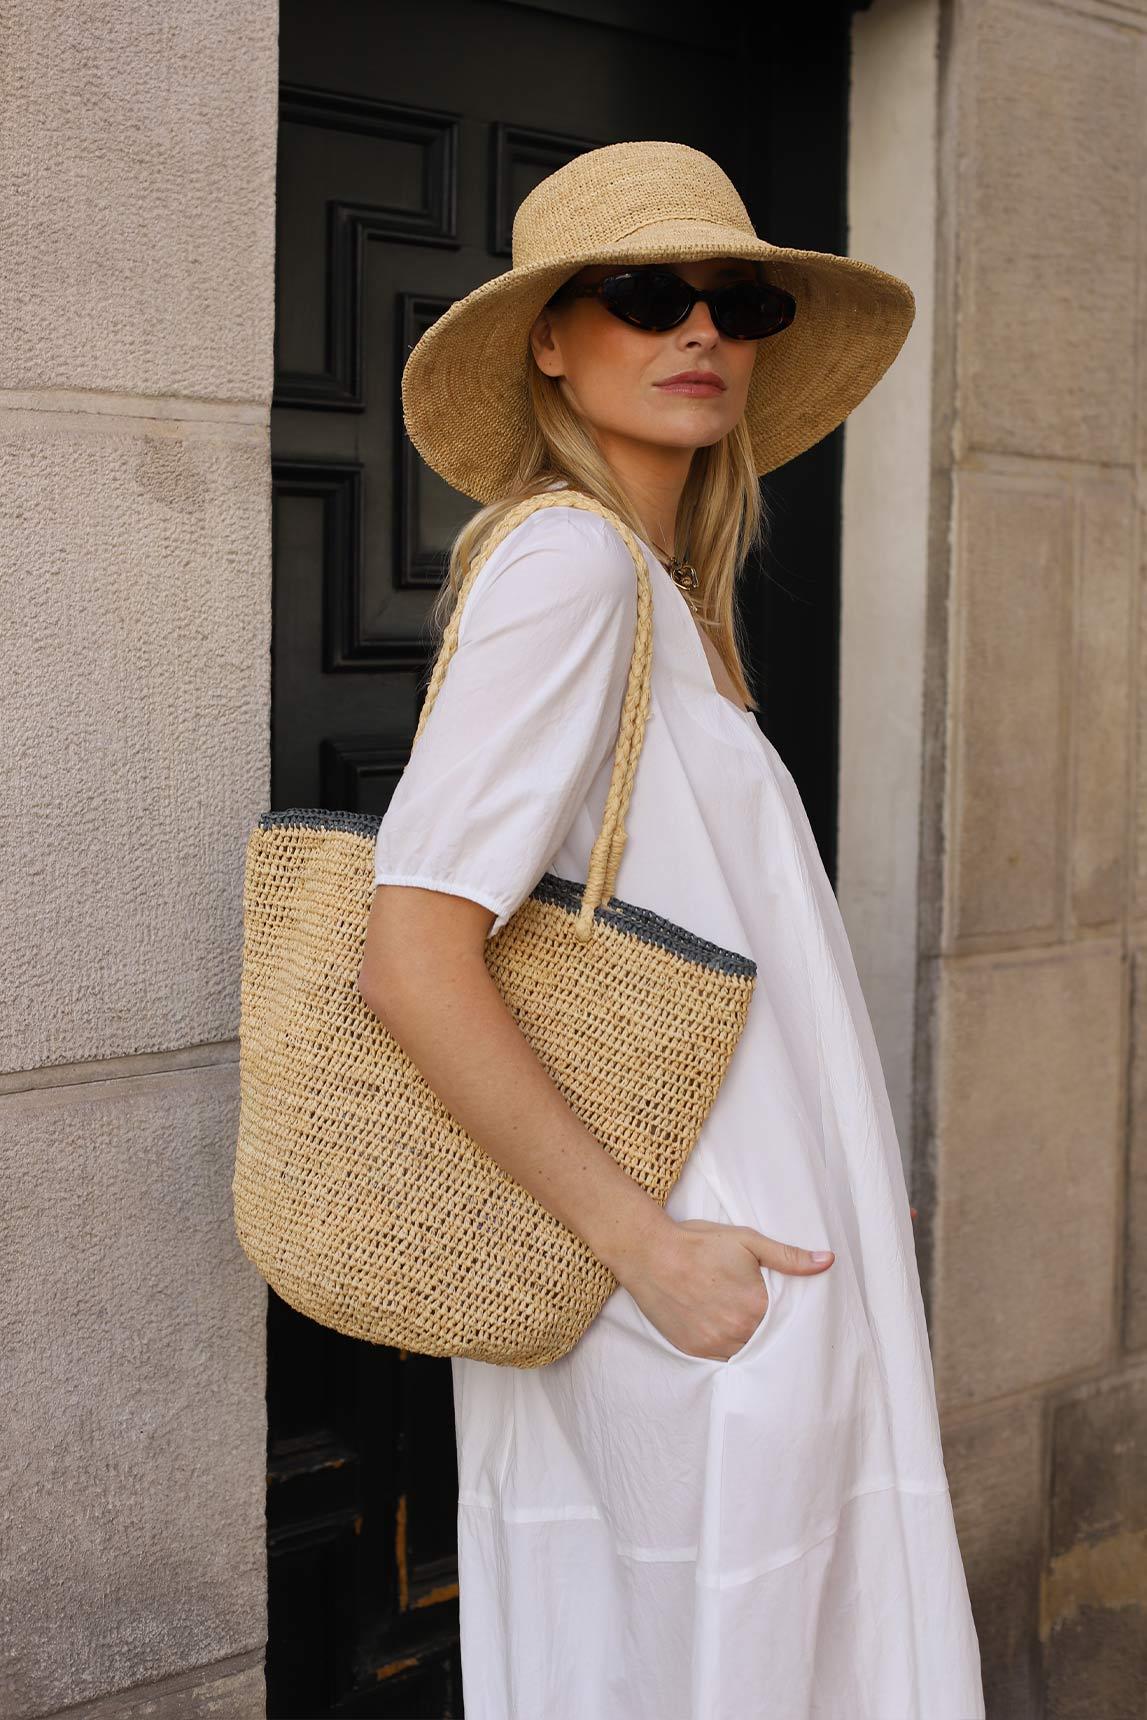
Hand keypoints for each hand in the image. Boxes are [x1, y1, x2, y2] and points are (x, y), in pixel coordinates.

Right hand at [616, 1218, 834, 1362]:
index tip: (784, 1311)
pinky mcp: (693, 1350)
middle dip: (767, 1330)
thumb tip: (828, 1261)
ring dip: (748, 1342)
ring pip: (745, 1353)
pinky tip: (723, 1330)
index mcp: (756, 1307)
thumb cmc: (698, 1243)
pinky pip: (720, 1358)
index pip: (787, 1324)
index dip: (787, 1317)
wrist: (649, 1252)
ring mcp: (713, 1344)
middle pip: (766, 1341)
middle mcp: (737, 1332)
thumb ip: (788, 1257)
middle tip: (758, 1314)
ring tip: (741, 1322)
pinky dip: (726, 1348)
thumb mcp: (747, 1241)